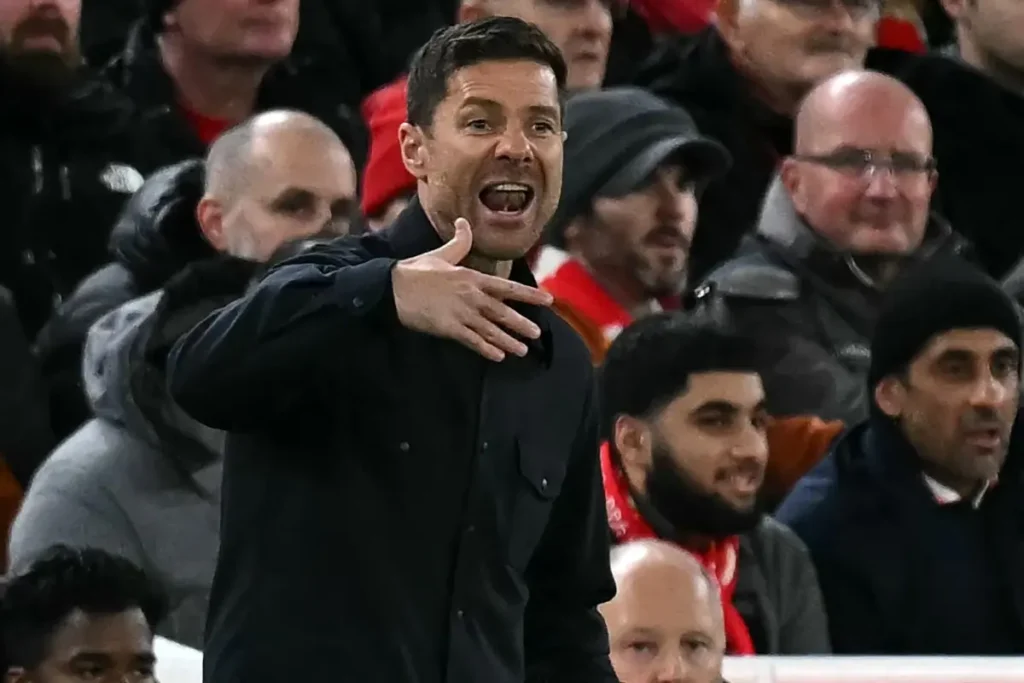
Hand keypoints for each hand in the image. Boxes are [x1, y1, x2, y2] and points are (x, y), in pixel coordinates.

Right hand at [392, 217, 552, 360]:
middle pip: (502, 312)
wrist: (391, 287)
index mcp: (472, 277)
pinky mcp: (448, 328)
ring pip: (490, 329)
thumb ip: (459, 241)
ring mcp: (460, 313)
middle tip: (537, 332)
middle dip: (521, 323)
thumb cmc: (416, 270)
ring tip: (522, 349)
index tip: (548, 300)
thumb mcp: (441, 254)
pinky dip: (486, 349)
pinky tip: (498, 356)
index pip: (507, 287)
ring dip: (508, 340)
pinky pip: (472, 340)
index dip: (528, 294)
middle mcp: (471, 296)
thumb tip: (464, 222)